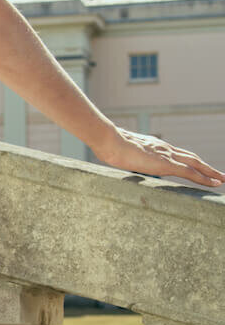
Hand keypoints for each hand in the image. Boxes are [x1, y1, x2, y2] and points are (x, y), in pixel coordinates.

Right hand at [91, 126, 224, 188]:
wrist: (110, 141)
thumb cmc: (111, 147)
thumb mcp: (122, 153)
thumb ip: (128, 156)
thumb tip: (120, 160)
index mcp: (156, 147)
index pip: (179, 155)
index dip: (191, 162)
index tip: (199, 169)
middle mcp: (166, 149)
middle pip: (192, 158)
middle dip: (206, 168)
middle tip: (219, 175)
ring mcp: (167, 156)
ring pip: (196, 164)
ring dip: (210, 172)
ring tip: (221, 179)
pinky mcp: (166, 164)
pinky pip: (190, 172)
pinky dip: (204, 177)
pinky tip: (214, 183)